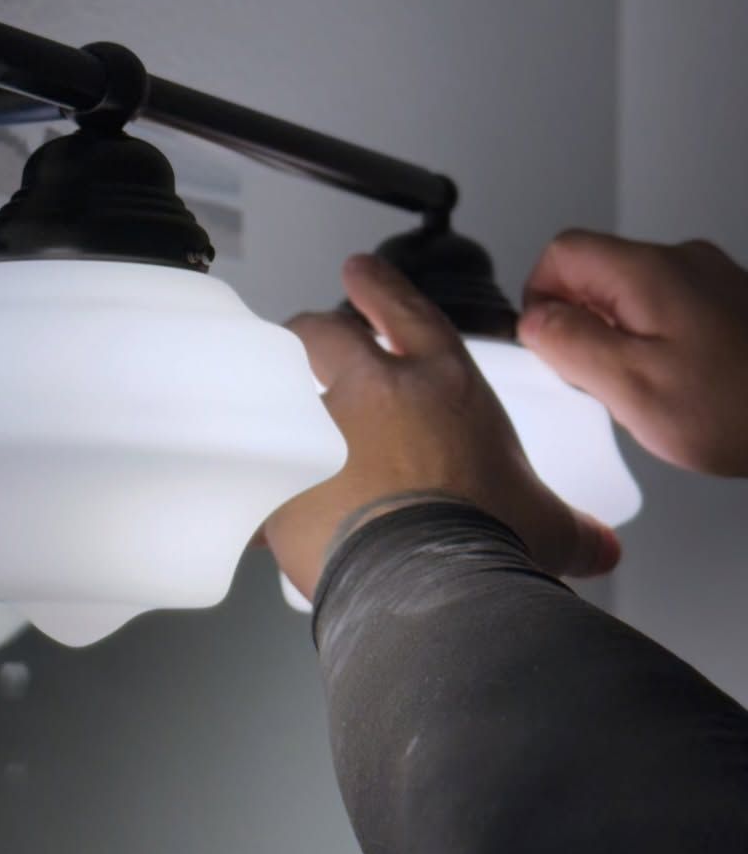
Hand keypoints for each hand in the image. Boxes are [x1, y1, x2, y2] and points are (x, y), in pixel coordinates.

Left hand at [264, 254, 620, 601]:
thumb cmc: (485, 539)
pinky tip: (250, 490)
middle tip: (308, 337)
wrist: (427, 581)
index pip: (408, 314)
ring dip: (274, 391)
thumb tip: (602, 546)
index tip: (359, 272)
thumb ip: (573, 527)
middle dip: (314, 331)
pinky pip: (253, 467)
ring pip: (277, 385)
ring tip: (268, 406)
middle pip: (324, 334)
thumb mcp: (545, 525)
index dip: (380, 289)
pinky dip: (253, 474)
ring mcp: (317, 430)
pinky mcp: (279, 477)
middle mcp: (372, 393)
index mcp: (441, 386)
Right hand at [519, 232, 747, 477]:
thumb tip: (533, 319)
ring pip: (633, 296)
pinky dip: (661, 346)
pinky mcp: (733, 304)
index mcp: (648, 272)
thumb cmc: (743, 408)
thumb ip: (569, 344)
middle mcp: (682, 262)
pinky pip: (671, 313)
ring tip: (651, 388)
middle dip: (584, 326)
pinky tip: (684, 387)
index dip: (541, 300)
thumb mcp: (632, 386)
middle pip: (596, 273)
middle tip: (605, 378)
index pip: (561, 252)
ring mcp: (713, 280)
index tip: (553, 345)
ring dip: (623, 339)